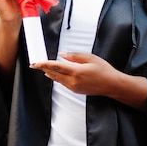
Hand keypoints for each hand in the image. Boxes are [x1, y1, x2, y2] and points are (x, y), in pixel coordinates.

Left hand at [31, 52, 146, 110]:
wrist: (112, 85)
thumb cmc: (104, 70)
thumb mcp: (90, 58)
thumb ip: (74, 56)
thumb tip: (62, 55)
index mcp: (76, 71)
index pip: (56, 66)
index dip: (44, 64)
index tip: (36, 62)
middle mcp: (73, 81)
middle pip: (54, 73)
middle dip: (43, 68)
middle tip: (34, 64)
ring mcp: (74, 87)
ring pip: (57, 79)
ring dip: (49, 73)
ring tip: (41, 68)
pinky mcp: (76, 90)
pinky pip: (62, 83)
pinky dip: (56, 77)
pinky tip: (53, 74)